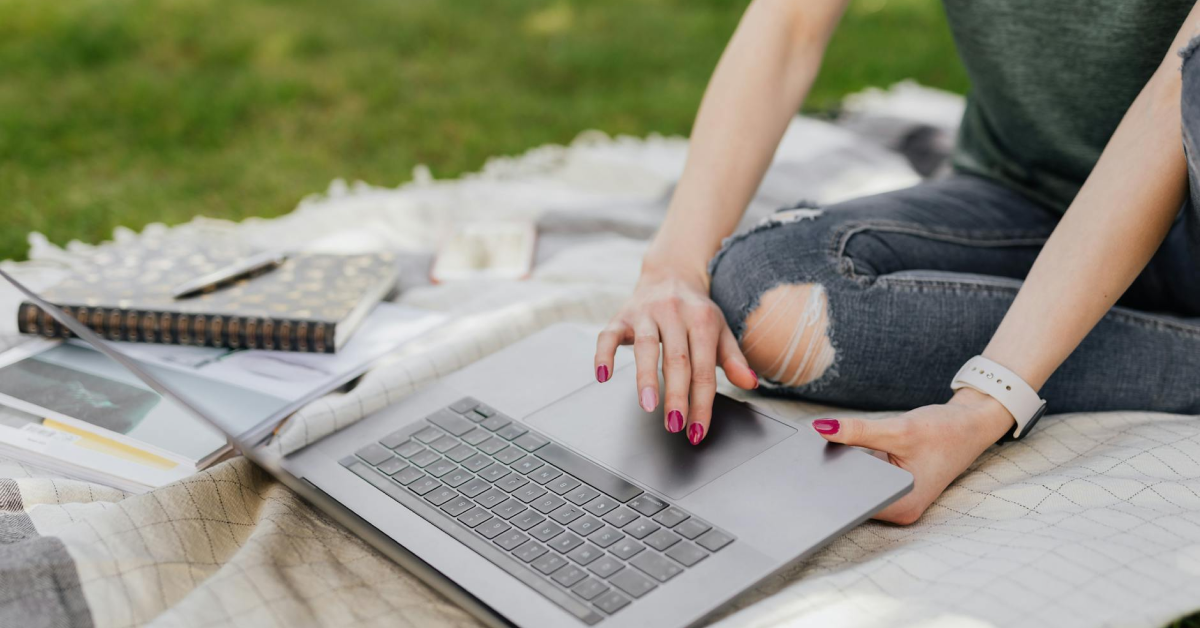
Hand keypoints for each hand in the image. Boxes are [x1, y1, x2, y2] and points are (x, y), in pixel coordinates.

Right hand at [594, 264, 758, 443]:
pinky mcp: (622, 316)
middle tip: (676, 424)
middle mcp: (675, 314)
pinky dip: (604, 355)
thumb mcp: (720, 331)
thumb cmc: (696, 311)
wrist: (671, 273)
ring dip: (646, 378)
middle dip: (677, 395)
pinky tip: (604, 376)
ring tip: (648, 406)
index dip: (701, 402)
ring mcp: (646, 314)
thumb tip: (751, 383)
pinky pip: (609, 335)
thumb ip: (734, 359)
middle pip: (677, 360)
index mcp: (702, 320)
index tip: (697, 430)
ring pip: (646, 346)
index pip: (704, 369)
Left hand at [812, 388, 1015, 524]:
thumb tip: (820, 428)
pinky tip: (848, 448)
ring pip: (856, 487)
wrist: (970, 425)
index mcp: (902, 506)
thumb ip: (857, 431)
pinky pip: (864, 479)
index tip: (806, 469)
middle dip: (834, 474)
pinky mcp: (893, 488)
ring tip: (832, 447)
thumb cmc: (945, 431)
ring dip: (843, 468)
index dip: (828, 484)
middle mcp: (898, 510)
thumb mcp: (898, 429)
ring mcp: (896, 500)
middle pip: (852, 497)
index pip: (852, 502)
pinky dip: (854, 464)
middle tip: (811, 452)